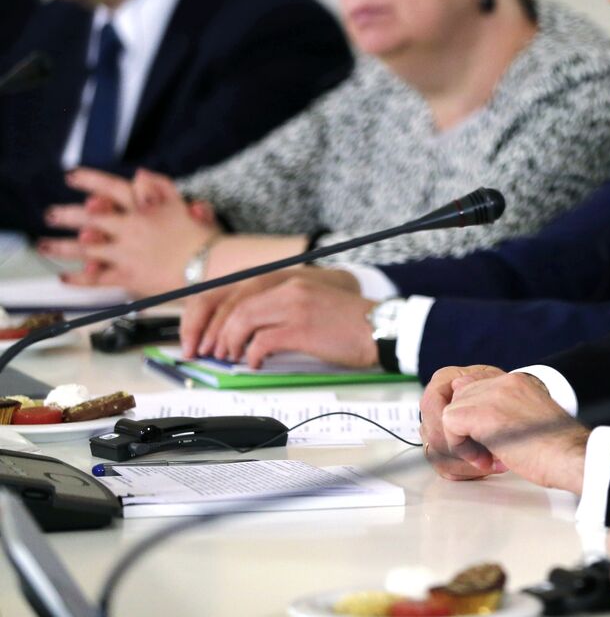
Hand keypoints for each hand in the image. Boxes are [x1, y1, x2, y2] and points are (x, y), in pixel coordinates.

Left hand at [40, 168, 215, 293]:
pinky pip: (97, 278)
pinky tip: (65, 277)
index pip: (112, 188)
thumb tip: (141, 173)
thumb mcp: (185, 205)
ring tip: (45, 245)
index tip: (72, 176)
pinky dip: (79, 278)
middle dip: (67, 215)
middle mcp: (131, 227)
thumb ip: (162, 187)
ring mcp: (127, 252)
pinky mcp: (128, 276)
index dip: (90, 181)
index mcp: (146, 208)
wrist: (211, 266)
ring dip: (62, 246)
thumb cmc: (203, 238)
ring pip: (86, 247)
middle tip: (51, 214)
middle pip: (92, 217)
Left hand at [179, 265, 358, 358]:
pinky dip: (251, 356)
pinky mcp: (302, 328)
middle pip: (230, 303)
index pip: (231, 288)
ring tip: (229, 358)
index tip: (196, 334)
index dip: (206, 313)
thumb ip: (277, 306)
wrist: (381, 327)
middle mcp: (287, 285)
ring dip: (227, 343)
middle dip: (209, 331)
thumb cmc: (347, 321)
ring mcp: (294, 305)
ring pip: (240, 320)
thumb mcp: (309, 300)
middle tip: (204, 352)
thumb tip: (240, 329)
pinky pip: (261, 342)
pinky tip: (255, 363)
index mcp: (286, 278)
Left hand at [438, 371, 588, 491]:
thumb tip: (479, 422)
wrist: (570, 457)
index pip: (475, 386)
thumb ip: (506, 412)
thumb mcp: (530, 421)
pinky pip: (450, 425)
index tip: (488, 438)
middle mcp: (504, 382)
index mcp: (517, 381)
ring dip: (463, 439)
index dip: (475, 415)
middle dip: (465, 427)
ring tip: (487, 458)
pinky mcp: (483, 414)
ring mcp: (493, 395)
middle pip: (460, 397)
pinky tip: (483, 460)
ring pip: (452, 411)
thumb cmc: (557, 448)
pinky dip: (461, 447)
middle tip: (486, 452)